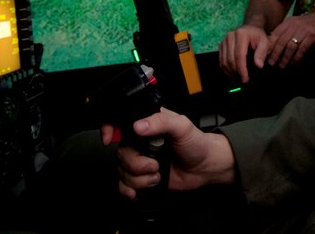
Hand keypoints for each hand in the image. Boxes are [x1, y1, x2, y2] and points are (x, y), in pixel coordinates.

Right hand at [101, 107, 235, 199]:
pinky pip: (124, 185)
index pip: (119, 123)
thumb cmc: (196, 142)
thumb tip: (138, 125)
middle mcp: (140, 142)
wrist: (205, 167)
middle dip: (136, 164)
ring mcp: (140, 160)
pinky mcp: (142, 177)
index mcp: (146, 124)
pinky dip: (128, 190)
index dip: (109, 130)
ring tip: (157, 175)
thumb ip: (161, 122)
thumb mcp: (181, 126)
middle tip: (155, 165)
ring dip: (139, 179)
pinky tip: (138, 191)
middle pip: (120, 154)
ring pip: (122, 172)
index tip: (109, 140)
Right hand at [219, 24, 268, 82]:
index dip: (242, 69)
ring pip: (224, 61)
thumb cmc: (258, 36)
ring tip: (239, 77)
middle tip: (244, 79)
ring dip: (230, 72)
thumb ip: (262, 53)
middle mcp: (230, 36)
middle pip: (230, 59)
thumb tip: (258, 65)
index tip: (245, 78)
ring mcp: (224, 40)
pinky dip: (226, 69)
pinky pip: (221, 60)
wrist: (250, 28)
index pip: (239, 55)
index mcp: (241, 35)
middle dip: (236, 72)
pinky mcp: (221, 45)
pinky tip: (233, 73)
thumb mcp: (265, 42)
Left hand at [262, 11, 314, 68]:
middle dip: (275, 54)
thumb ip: (287, 30)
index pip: (275, 33)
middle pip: (281, 41)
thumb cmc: (313, 22)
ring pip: (290, 47)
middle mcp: (295, 25)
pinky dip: (297, 57)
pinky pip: (302, 49)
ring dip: (285, 58)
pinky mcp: (312, 36)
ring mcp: (303, 30)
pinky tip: (294, 63)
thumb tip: (274, 41)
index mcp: (290, 21)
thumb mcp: (298, 22)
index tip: (265, 54)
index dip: (270, 45)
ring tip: (282, 65)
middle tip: (271, 63)